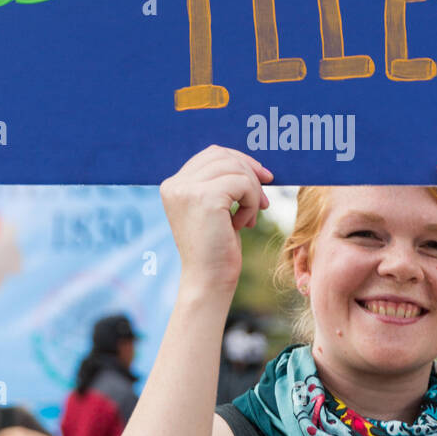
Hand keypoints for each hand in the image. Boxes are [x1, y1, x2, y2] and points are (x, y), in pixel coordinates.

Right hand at [160, 146, 273, 296]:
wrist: (208, 281)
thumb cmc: (215, 248)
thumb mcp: (214, 210)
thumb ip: (221, 183)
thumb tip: (254, 163)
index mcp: (173, 185)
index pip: (212, 154)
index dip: (240, 162)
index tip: (261, 180)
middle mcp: (175, 184)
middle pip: (224, 156)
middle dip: (250, 174)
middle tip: (263, 201)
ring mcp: (187, 190)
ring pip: (236, 168)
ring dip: (252, 192)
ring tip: (249, 217)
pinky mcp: (205, 198)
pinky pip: (243, 184)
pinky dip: (252, 203)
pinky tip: (244, 225)